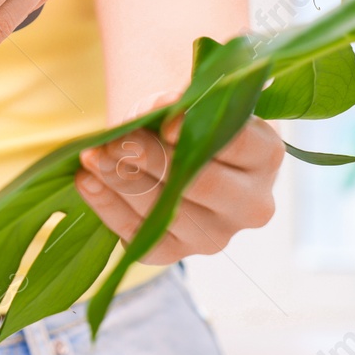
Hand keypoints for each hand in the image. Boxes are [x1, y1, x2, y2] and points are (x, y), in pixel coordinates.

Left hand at [74, 92, 284, 264]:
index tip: (164, 124)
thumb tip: (164, 110)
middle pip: (201, 182)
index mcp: (266, 156)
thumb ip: (179, 102)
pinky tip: (88, 183)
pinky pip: (140, 237)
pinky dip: (109, 208)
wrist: (174, 154)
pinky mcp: (176, 253)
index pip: (238, 144)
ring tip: (91, 156)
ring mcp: (215, 236)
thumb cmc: (187, 120)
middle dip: (151, 159)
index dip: (201, 134)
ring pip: (167, 211)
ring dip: (122, 181)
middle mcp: (250, 204)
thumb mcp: (189, 101)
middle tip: (114, 141)